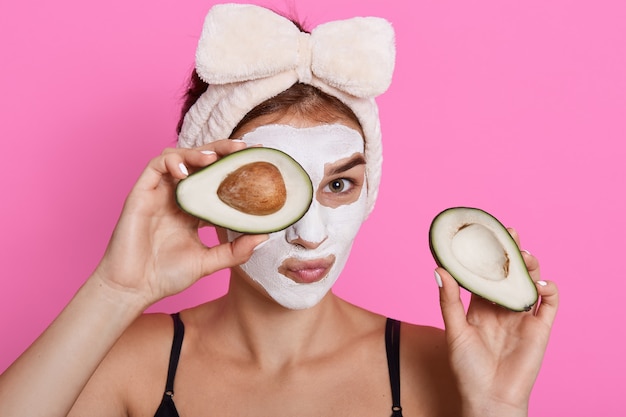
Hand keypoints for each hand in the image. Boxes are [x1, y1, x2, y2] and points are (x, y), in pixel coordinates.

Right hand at [92, 140, 268, 306]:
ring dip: (197, 152)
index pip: (216, 181)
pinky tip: (186, 170)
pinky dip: (172, 161)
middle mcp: (176, 197)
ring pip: (178, 157)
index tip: (257, 161)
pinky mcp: (140, 194)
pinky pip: (155, 166)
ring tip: (215, 158)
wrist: (134, 289)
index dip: (234, 169)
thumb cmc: (166, 276)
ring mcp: (158, 193)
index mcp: (193, 210)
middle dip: (221, 151)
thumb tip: (265, 236)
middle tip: (243, 148)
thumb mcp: (209, 261)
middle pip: (200, 163)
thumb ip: (235, 250)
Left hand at [437, 228, 558, 416]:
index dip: (488, 254)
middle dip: (512, 253)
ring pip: (530, 283)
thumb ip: (449, 301)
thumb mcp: (454, 330)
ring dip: (530, 267)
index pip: (486, 273)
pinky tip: (541, 283)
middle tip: (510, 234)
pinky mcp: (539, 329)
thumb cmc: (466, 368)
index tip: (486, 233)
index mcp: (481, 306)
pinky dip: (549, 290)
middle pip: (510, 274)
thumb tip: (438, 269)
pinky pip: (549, 304)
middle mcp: (502, 307)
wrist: (488, 398)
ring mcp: (522, 317)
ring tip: (524, 256)